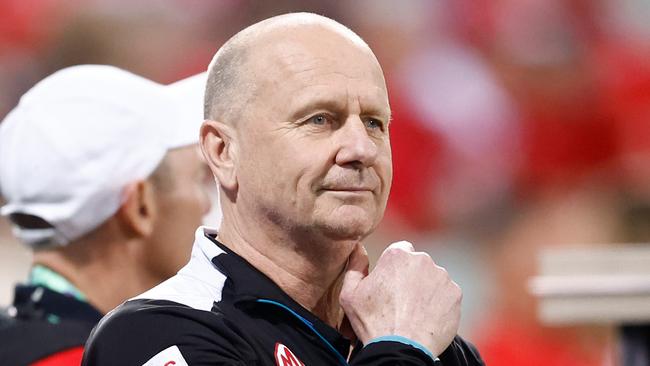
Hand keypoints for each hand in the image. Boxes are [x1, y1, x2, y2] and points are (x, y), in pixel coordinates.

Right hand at [339, 241, 461, 356]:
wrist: (400, 348)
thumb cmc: (373, 322)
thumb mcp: (350, 294)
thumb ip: (355, 266)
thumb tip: (358, 250)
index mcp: (397, 255)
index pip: (401, 249)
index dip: (395, 266)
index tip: (391, 282)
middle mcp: (422, 260)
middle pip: (418, 264)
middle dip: (412, 277)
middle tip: (402, 300)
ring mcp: (442, 277)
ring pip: (434, 278)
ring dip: (427, 289)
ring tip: (415, 312)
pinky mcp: (455, 294)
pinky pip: (447, 294)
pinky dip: (440, 303)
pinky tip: (427, 317)